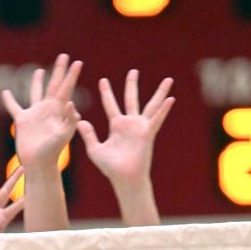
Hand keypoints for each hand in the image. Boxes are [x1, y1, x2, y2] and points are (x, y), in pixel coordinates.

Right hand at [2, 54, 82, 168]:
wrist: (38, 164)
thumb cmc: (53, 152)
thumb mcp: (64, 136)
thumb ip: (69, 120)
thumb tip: (70, 103)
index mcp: (59, 111)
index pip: (66, 88)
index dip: (72, 75)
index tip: (78, 62)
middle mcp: (48, 109)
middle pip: (54, 85)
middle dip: (59, 70)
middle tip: (64, 56)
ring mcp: (35, 114)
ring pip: (36, 92)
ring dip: (38, 81)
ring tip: (40, 70)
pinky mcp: (22, 121)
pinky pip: (14, 108)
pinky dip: (9, 100)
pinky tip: (5, 92)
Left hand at [77, 70, 174, 188]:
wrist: (124, 178)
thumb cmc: (110, 167)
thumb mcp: (95, 150)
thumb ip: (88, 135)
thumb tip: (79, 121)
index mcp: (116, 126)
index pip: (110, 104)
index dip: (106, 93)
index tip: (103, 80)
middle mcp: (130, 123)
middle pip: (131, 99)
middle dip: (132, 85)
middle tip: (133, 71)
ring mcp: (141, 128)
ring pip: (151, 105)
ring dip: (160, 92)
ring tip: (168, 79)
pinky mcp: (148, 134)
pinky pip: (157, 119)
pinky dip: (164, 110)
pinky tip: (170, 99)